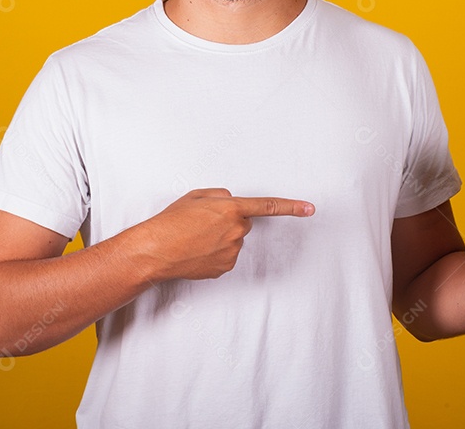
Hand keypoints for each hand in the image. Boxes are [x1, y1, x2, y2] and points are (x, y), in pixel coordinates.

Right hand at [141, 188, 314, 280]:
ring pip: (233, 241)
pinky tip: (196, 252)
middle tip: (202, 224)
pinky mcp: (224, 268)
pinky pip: (225, 257)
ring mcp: (232, 251)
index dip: (291, 207)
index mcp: (231, 208)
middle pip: (243, 224)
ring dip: (219, 239)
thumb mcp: (195, 196)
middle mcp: (236, 230)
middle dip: (229, 222)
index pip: (268, 206)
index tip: (309, 208)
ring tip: (193, 239)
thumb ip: (219, 196)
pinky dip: (214, 254)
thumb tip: (231, 202)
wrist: (154, 251)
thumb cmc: (170, 222)